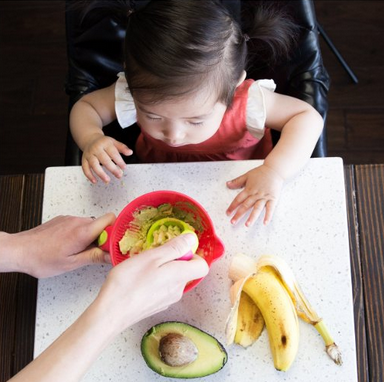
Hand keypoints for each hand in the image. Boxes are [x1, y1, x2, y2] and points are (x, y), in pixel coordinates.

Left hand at [4, 214, 115, 277]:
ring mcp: (69, 219)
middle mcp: (78, 221)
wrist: (19, 250)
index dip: (115, 231)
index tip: (111, 244)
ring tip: (78, 250)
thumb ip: (94, 257)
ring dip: (90, 236)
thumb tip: (111, 255)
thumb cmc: (41, 258)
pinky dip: (80, 234)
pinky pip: (79, 224)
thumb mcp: (72, 263)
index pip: (110, 219)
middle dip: (102, 237)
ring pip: (90, 224)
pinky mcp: (63, 219)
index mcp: (83, 232)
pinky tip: (69, 245)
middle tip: (94, 252)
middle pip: (101, 223)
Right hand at [82, 134, 132, 182]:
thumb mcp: (114, 142)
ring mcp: (89, 154)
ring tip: (107, 180)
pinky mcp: (84, 160)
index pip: (113, 153)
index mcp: (105, 143)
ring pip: (94, 164)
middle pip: (104, 159)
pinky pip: (85, 168)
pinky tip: (95, 181)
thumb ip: (122, 147)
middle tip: (119, 175)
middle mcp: (96, 149)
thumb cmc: (104, 143)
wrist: (90, 139)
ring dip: (100, 173)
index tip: (124, 167)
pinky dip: (89, 175)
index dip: (119, 160)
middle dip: (112, 169)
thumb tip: (130, 152)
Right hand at [94, 233, 208, 333]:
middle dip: (174, 259)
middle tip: (153, 255)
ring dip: (162, 269)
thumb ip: (174, 248)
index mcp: (180, 277)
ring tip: (143, 266)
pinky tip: (138, 279)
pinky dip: (155, 280)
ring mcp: (167, 300)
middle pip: (186, 271)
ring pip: (173, 279)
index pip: (202, 266)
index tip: (176, 249)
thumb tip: (192, 239)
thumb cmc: (129, 282)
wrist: (110, 312)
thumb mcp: (151, 257)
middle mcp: (178, 291)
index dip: (193, 254)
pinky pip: (162, 287)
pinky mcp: (156, 305)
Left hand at [226, 164, 283, 225]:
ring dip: (252, 217)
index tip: (227, 213)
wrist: (275, 170)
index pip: (238, 199)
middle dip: (239, 214)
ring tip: (247, 225)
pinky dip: (268, 215)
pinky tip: (265, 222)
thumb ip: (237, 181)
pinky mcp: (273, 199)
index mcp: (249, 189)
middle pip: (246, 206)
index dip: (232, 206)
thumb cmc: (261, 172)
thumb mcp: (247, 175)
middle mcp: (256, 194)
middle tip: (232, 222)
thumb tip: (227, 184)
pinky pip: (270, 208)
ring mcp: (264, 197)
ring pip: (257, 208)